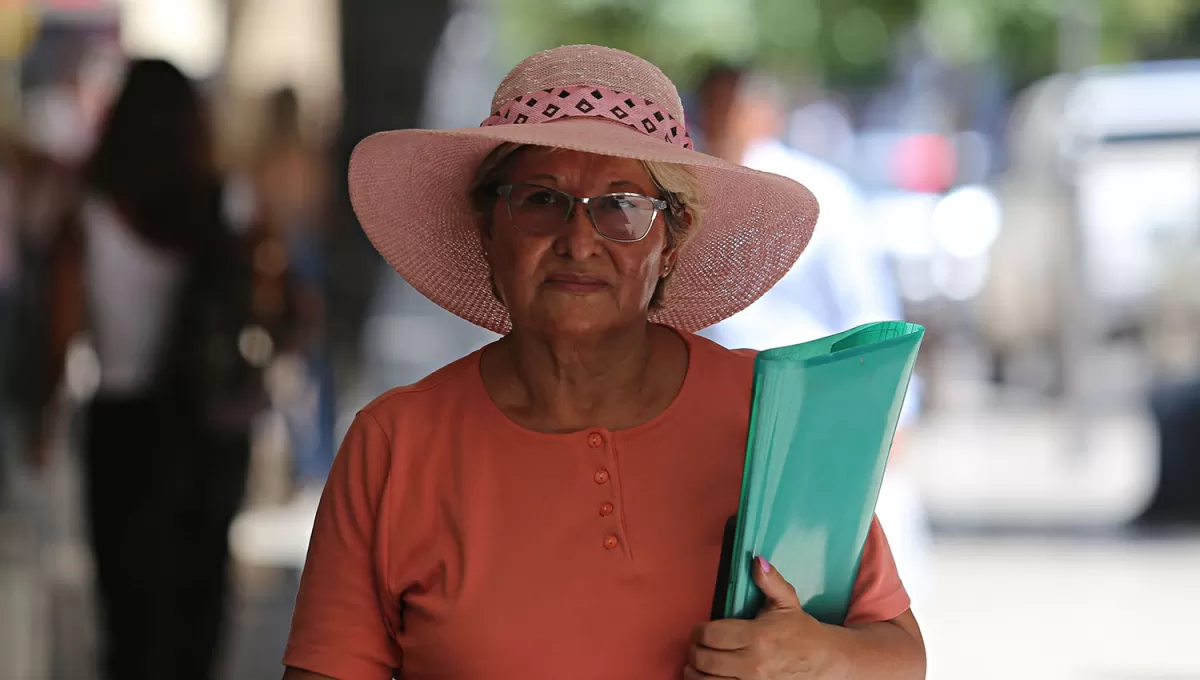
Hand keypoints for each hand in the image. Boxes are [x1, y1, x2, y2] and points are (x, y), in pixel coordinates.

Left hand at [686, 557, 848, 679]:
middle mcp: (753, 663)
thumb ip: (771, 582)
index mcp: (758, 636)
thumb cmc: (802, 631)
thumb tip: (756, 560)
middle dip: (694, 650)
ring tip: (695, 664)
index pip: (712, 634)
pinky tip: (706, 677)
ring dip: (695, 672)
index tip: (699, 629)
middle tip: (696, 645)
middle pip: (705, 659)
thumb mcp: (788, 602)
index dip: (699, 631)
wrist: (826, 661)